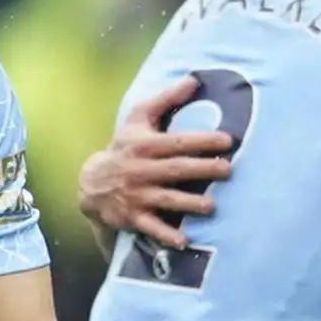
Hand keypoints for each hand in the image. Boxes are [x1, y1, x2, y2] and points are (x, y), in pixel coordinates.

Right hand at [79, 75, 234, 249]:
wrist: (92, 183)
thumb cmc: (125, 147)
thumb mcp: (138, 119)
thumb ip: (166, 99)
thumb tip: (194, 79)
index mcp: (145, 145)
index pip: (177, 142)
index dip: (202, 140)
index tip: (227, 140)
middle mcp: (141, 170)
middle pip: (176, 170)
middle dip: (203, 169)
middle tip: (228, 170)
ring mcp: (137, 195)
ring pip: (166, 199)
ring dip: (189, 203)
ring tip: (212, 206)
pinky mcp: (132, 217)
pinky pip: (151, 227)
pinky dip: (166, 235)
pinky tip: (184, 241)